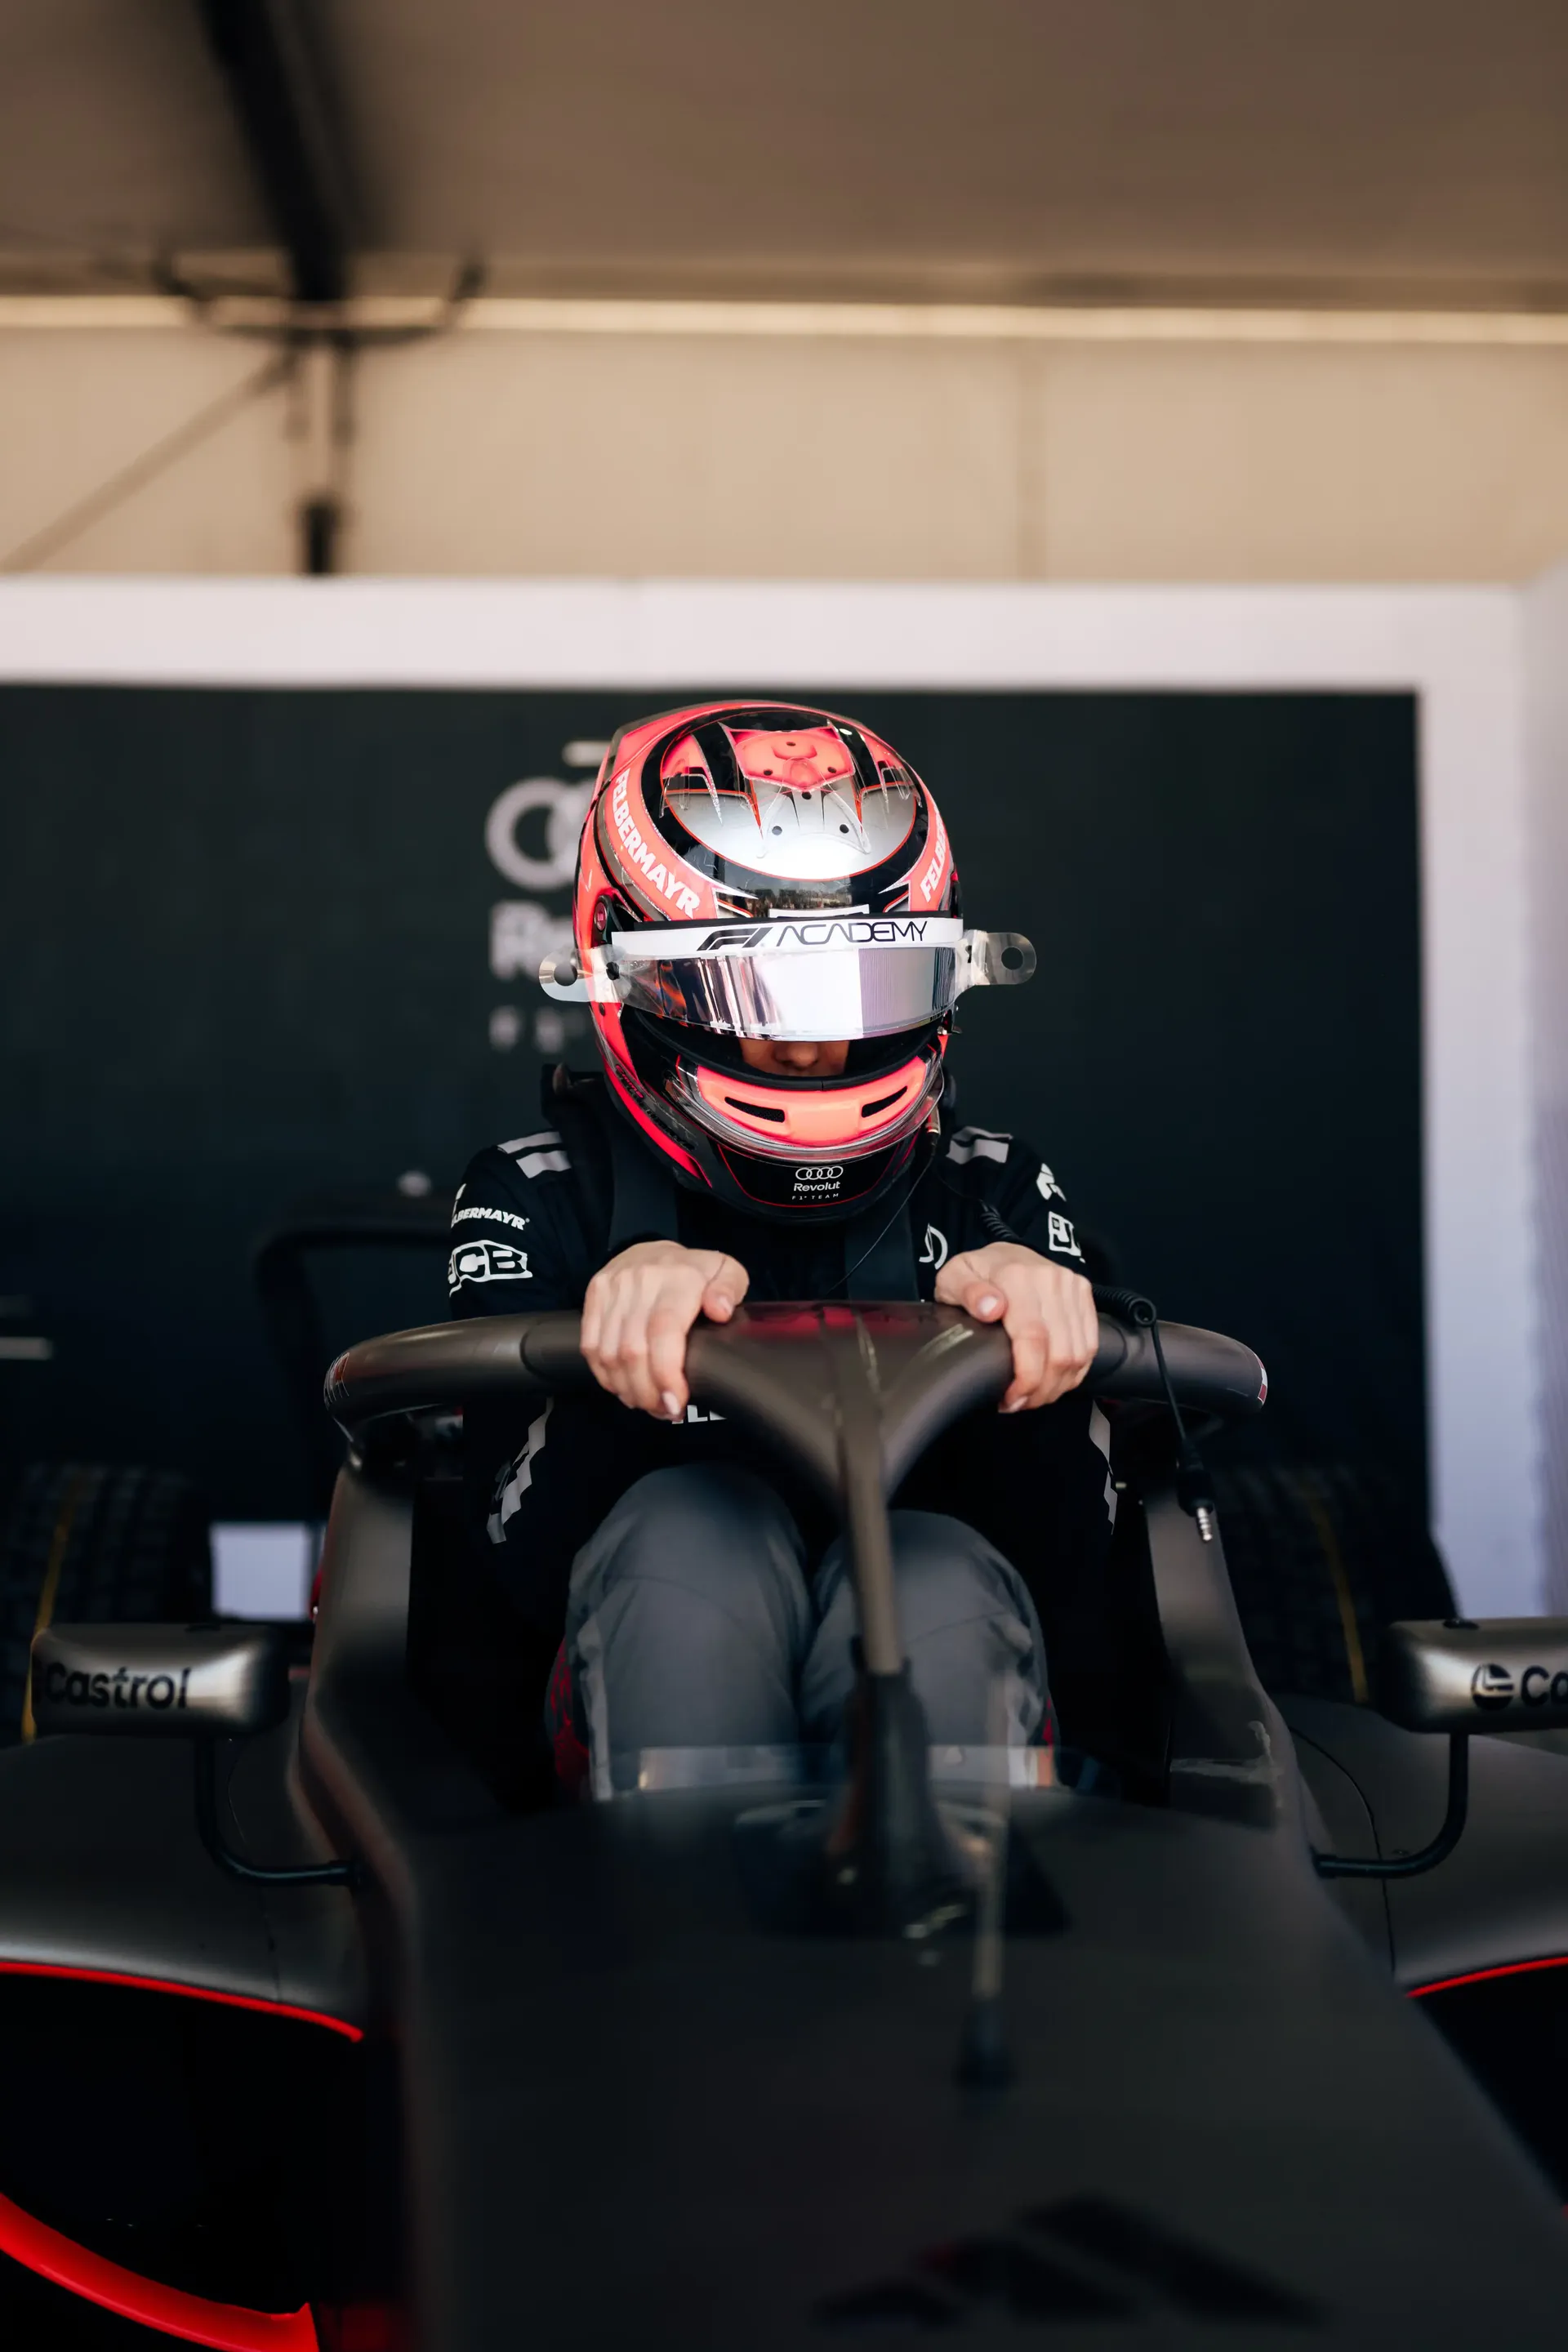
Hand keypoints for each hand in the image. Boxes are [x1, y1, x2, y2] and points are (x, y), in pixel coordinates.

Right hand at [580, 1241, 749, 1418]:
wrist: (654, 1249)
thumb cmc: (695, 1271)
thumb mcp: (727, 1272)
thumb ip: (729, 1289)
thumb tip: (719, 1310)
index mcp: (678, 1279)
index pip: (664, 1331)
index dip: (666, 1374)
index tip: (675, 1402)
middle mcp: (642, 1281)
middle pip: (633, 1350)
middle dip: (648, 1392)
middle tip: (666, 1410)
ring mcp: (614, 1288)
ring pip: (609, 1353)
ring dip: (627, 1388)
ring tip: (647, 1403)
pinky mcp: (594, 1295)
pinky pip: (591, 1345)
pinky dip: (605, 1375)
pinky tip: (623, 1387)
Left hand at [935, 1241, 1097, 1411]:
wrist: (1005, 1253)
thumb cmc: (976, 1272)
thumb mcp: (954, 1277)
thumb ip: (967, 1293)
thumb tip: (991, 1309)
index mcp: (1017, 1278)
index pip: (1034, 1338)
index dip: (1027, 1378)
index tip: (1010, 1399)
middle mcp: (1051, 1281)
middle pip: (1060, 1353)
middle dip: (1041, 1390)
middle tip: (1018, 1403)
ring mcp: (1072, 1288)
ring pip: (1079, 1354)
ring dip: (1058, 1386)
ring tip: (1033, 1396)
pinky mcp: (1085, 1296)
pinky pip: (1090, 1346)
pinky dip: (1074, 1373)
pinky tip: (1053, 1383)